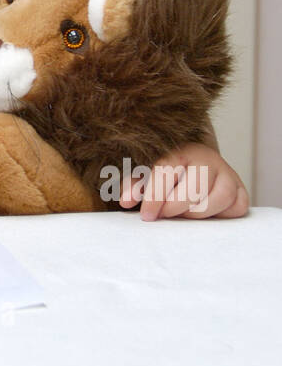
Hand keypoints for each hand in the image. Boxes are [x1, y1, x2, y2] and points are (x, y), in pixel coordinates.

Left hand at [118, 142, 249, 218]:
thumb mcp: (145, 173)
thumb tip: (126, 201)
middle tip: (164, 215)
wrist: (190, 161)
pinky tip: (206, 213)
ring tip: (183, 214)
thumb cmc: (165, 170)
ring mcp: (226, 172)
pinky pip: (238, 205)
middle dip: (177, 206)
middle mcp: (207, 158)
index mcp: (180, 149)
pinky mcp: (240, 187)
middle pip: (197, 186)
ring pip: (222, 196)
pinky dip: (224, 214)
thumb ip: (134, 184)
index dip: (156, 196)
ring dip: (200, 212)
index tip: (147, 215)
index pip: (168, 170)